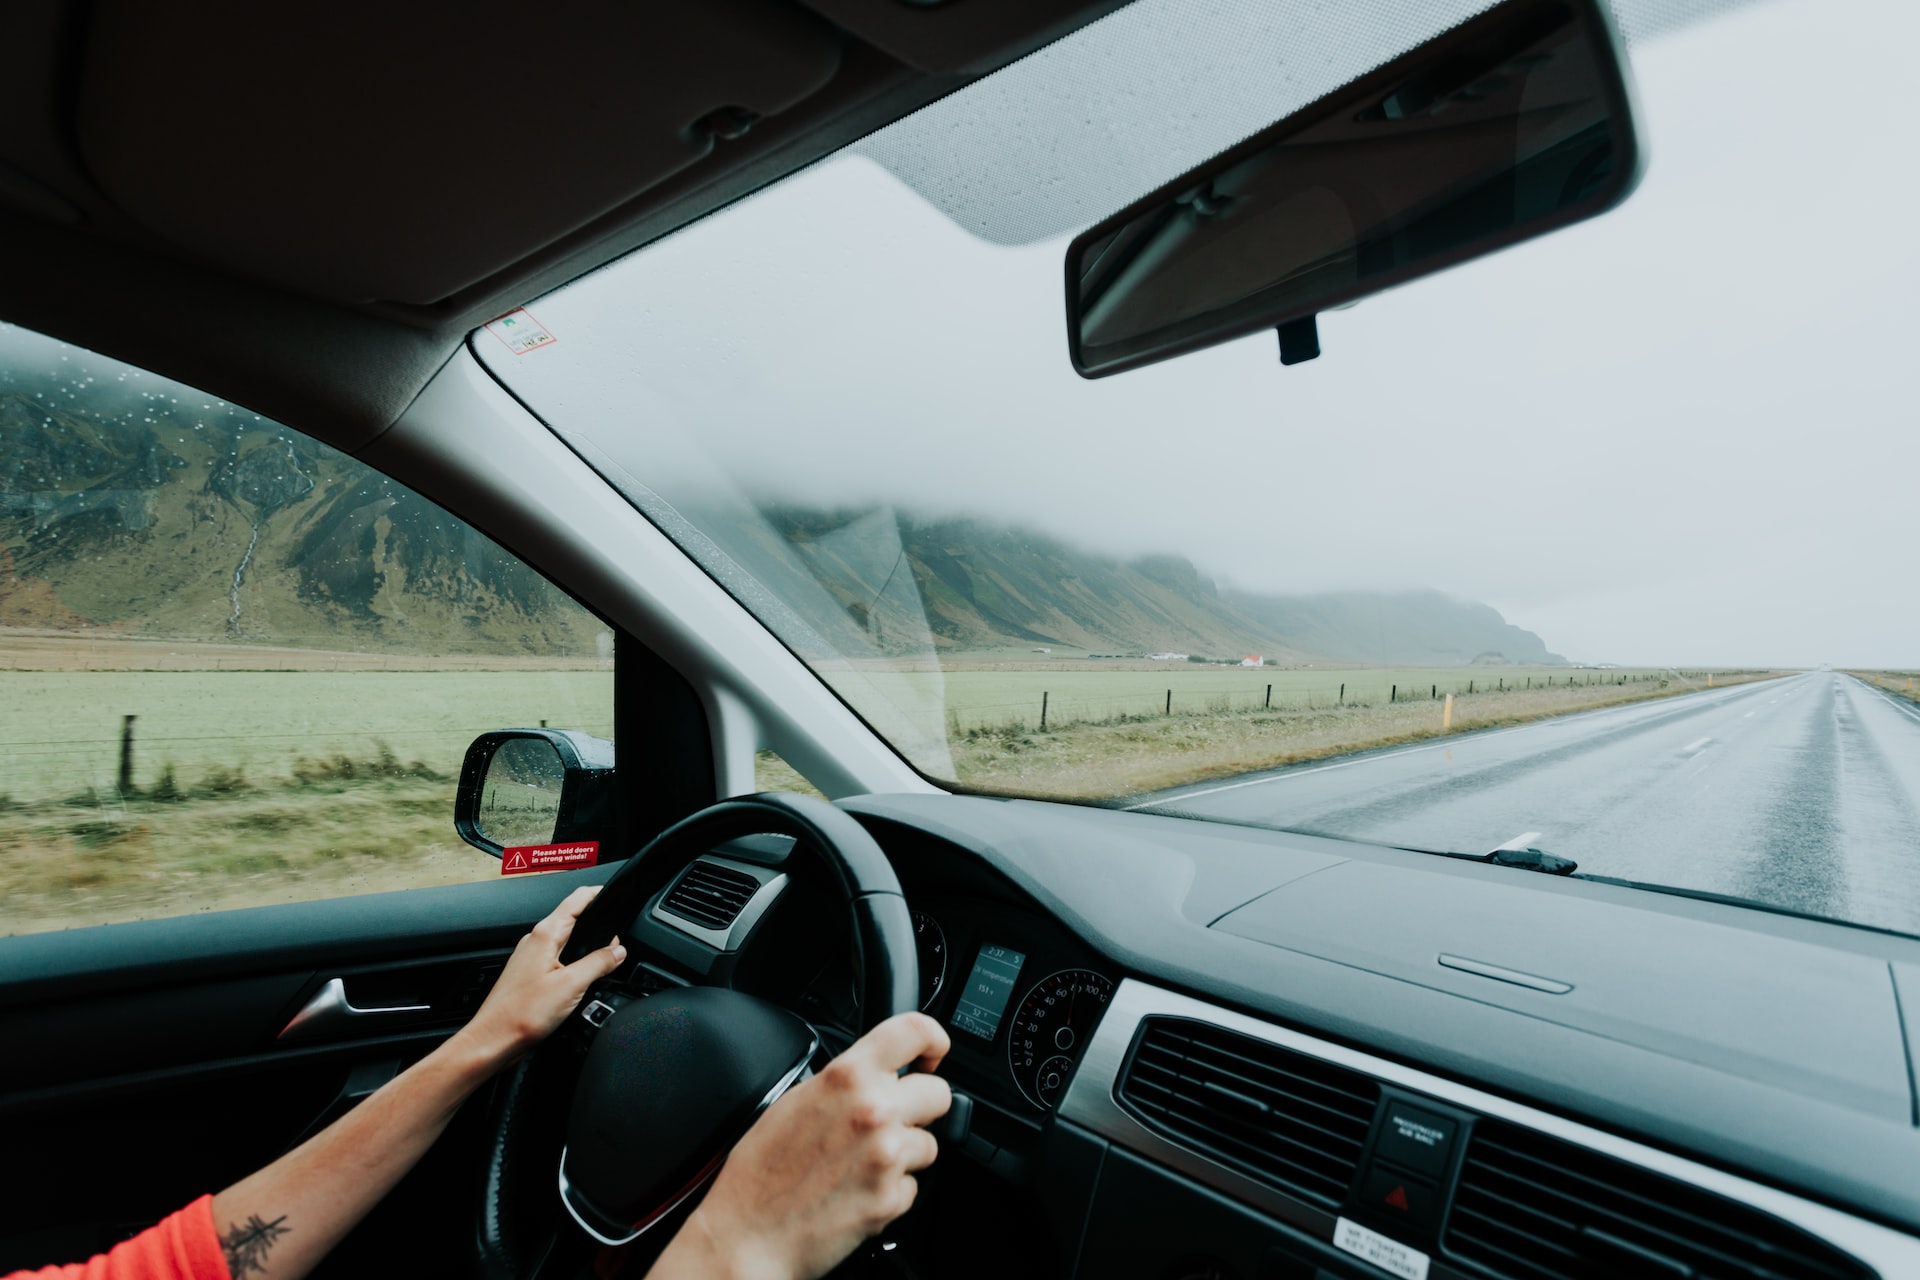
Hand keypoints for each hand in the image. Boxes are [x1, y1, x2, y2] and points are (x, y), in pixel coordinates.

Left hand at [453, 885, 626, 1068]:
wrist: (493, 1040)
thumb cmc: (521, 1015)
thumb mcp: (572, 985)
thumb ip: (599, 963)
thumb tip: (618, 951)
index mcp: (545, 935)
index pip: (575, 900)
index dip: (596, 894)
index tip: (612, 892)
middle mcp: (534, 941)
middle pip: (571, 918)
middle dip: (596, 922)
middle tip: (617, 937)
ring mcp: (529, 957)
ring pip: (564, 939)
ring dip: (585, 942)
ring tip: (603, 955)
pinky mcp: (529, 974)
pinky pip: (556, 957)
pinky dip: (573, 959)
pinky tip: (580, 977)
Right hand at [653, 1012, 951, 1279]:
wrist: (748, 1235)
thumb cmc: (760, 1173)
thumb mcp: (795, 1101)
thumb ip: (844, 1082)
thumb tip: (877, 1075)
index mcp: (846, 1077)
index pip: (914, 1031)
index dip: (933, 1041)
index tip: (931, 1055)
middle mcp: (874, 1110)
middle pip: (938, 1093)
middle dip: (920, 1108)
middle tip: (892, 1122)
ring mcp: (887, 1155)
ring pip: (929, 1144)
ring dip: (904, 1154)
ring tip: (860, 1165)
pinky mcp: (891, 1198)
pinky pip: (912, 1186)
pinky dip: (891, 1191)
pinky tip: (856, 1191)